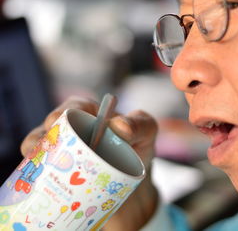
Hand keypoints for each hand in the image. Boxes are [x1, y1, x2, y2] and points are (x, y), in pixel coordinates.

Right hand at [20, 96, 158, 229]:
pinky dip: (38, 182)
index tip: (55, 121)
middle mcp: (72, 133)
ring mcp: (63, 155)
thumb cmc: (139, 148)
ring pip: (39, 154)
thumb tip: (119, 126)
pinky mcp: (60, 178)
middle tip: (38, 147)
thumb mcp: (146, 132)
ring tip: (34, 169)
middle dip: (39, 138)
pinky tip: (37, 187)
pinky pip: (43, 178)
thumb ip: (139, 125)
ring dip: (34, 161)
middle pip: (48, 131)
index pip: (72, 108)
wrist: (136, 183)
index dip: (61, 113)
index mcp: (90, 115)